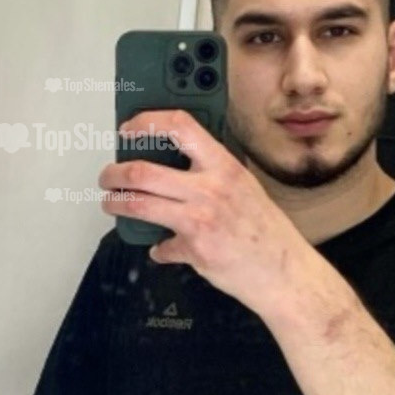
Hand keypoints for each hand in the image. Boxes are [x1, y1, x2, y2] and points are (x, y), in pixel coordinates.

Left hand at [98, 109, 320, 320]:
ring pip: (138, 204)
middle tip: (108, 176)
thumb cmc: (266, 230)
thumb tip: (173, 161)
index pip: (179, 126)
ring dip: (116, 203)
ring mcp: (200, 219)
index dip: (147, 122)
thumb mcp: (243, 185)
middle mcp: (210, 189)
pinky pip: (162, 245)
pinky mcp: (194, 249)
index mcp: (223, 166)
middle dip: (114, 173)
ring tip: (111, 203)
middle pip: (143, 171)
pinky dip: (158, 248)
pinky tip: (160, 247)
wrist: (285, 272)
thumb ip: (210, 171)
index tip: (129, 128)